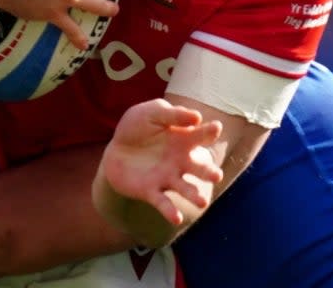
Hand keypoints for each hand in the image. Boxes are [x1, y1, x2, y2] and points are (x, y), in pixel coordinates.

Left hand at [100, 99, 223, 225]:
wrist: (115, 149)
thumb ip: (174, 115)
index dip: (210, 131)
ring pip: (186, 189)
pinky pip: (163, 203)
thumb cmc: (137, 126)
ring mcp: (168, 177)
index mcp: (184, 139)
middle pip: (200, 168)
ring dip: (194, 196)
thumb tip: (198, 117)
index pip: (202, 136)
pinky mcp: (152, 191)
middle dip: (209, 172)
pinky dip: (171, 211)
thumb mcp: (152, 113)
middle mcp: (181, 161)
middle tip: (217, 175)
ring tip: (202, 202)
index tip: (215, 127)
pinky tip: (176, 218)